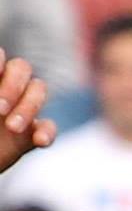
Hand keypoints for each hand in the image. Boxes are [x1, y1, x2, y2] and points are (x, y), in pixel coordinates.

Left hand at [0, 51, 54, 173]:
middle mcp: (3, 89)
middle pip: (22, 69)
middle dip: (13, 87)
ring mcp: (19, 110)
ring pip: (38, 92)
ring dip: (29, 108)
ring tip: (13, 128)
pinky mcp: (30, 134)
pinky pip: (48, 127)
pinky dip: (47, 132)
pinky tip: (39, 141)